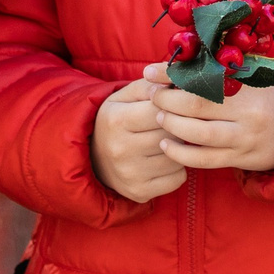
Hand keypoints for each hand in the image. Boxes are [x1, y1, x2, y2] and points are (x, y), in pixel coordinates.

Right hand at [92, 80, 188, 202]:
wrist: (93, 159)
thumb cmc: (117, 121)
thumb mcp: (124, 97)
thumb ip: (150, 85)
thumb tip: (175, 81)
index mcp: (116, 120)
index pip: (161, 109)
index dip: (173, 106)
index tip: (173, 106)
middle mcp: (121, 149)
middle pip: (171, 133)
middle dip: (178, 127)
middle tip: (174, 124)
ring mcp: (130, 174)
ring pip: (178, 156)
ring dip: (180, 148)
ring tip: (166, 141)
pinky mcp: (140, 192)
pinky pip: (178, 178)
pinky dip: (177, 169)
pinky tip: (163, 161)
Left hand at [144, 66, 273, 172]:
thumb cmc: (264, 97)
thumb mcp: (252, 75)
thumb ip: (221, 67)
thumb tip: (178, 58)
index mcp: (250, 86)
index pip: (204, 76)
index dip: (173, 74)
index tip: (150, 72)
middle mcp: (248, 112)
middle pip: (197, 105)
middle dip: (167, 99)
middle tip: (153, 95)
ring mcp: (244, 138)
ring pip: (199, 134)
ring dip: (172, 125)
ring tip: (159, 116)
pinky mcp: (240, 159)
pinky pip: (204, 159)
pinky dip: (181, 153)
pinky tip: (166, 145)